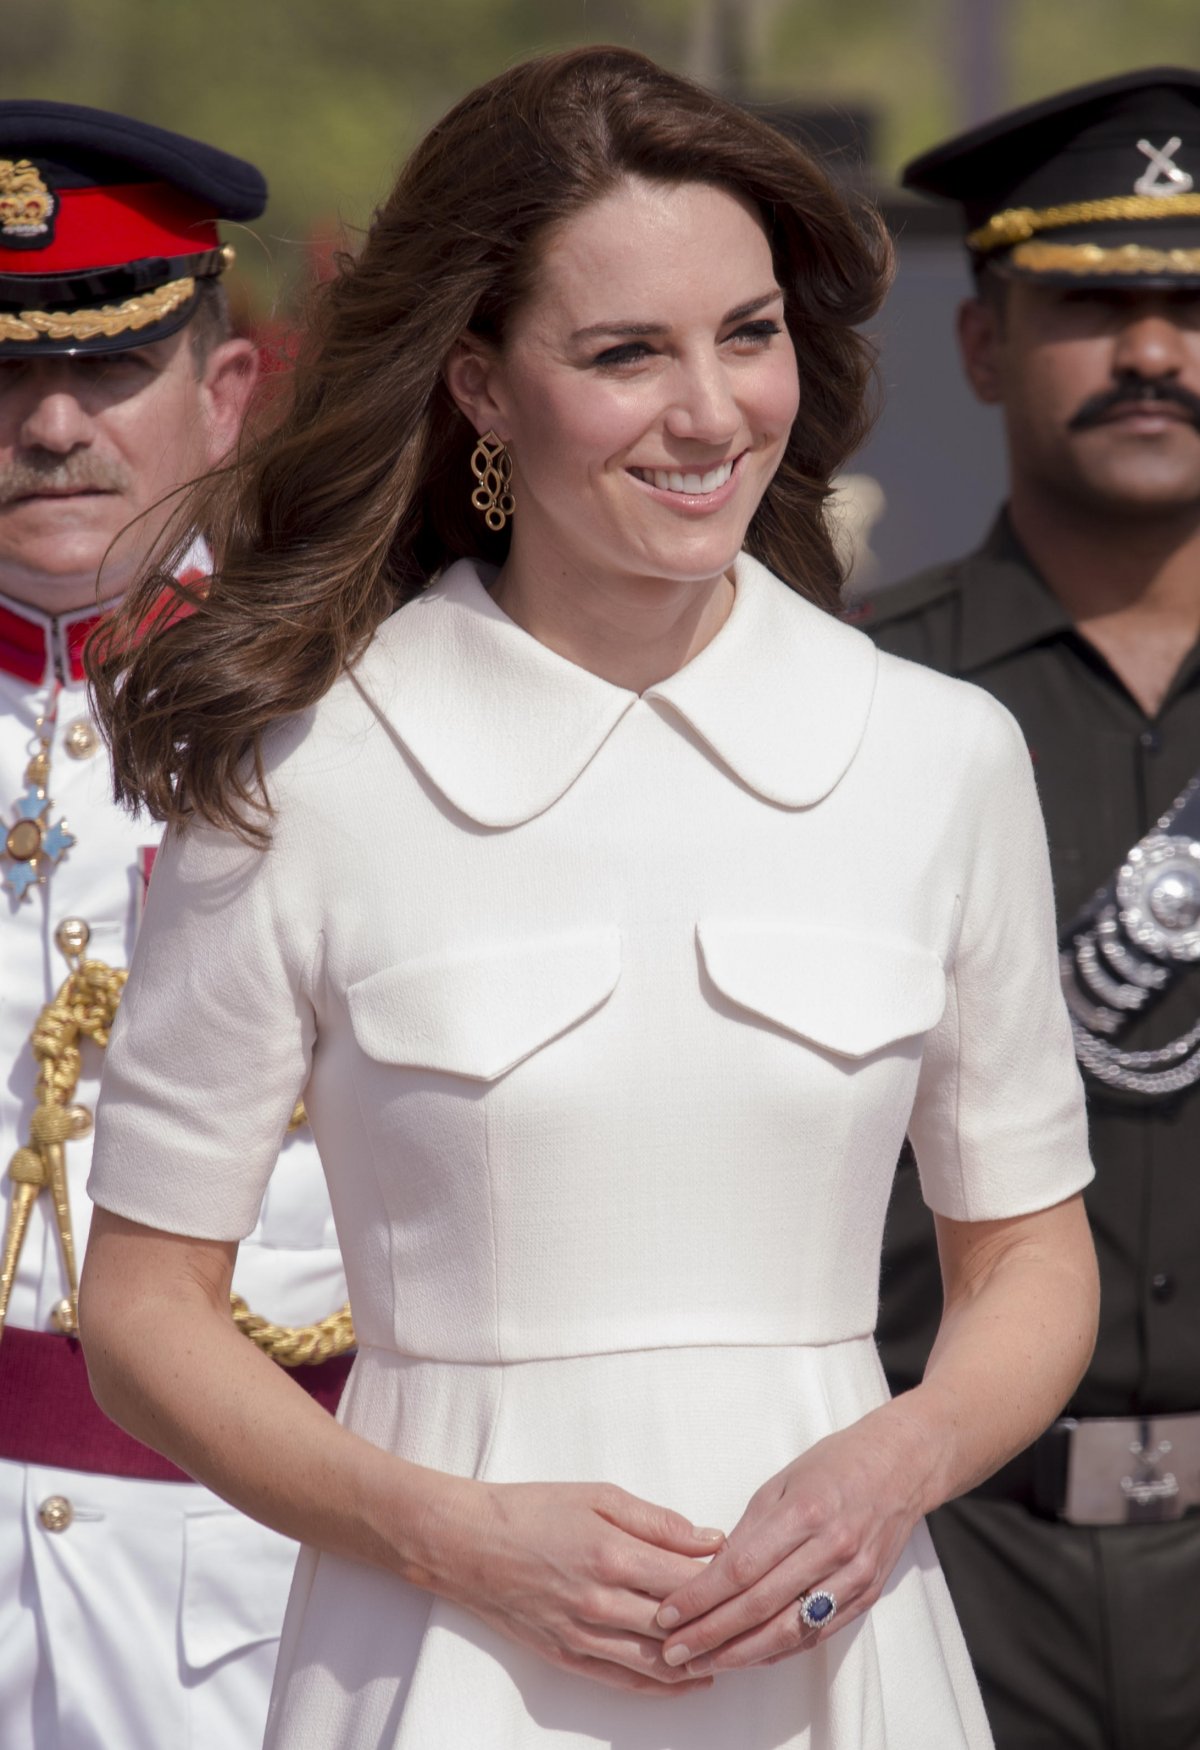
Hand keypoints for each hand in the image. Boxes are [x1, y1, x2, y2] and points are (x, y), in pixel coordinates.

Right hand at [439, 1479, 724, 1694]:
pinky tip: (689, 1679)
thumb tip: (708, 1539)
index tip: (749, 1576)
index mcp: (613, 1554)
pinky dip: (662, 1686)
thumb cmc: (532, 1509)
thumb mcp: (597, 1495)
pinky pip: (624, 1681)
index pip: (688, 1581)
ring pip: (657, 1663)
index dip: (724, 1583)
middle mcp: (601, 1602)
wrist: (467, 1543)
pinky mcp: (567, 1657)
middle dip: (720, 1625)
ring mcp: (583, 1635)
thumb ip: (657, 1521)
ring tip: (732, 1654)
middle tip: (752, 1619)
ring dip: (699, 1663)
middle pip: (679, 1625)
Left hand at [653, 1406, 931, 1674]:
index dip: (700, 1597)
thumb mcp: (782, 1482)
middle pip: (759, 1606)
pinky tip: (747, 1657)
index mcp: (804, 1513)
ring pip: (787, 1630)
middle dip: (711, 1634)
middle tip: (673, 1650)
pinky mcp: (865, 1597)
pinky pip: (815, 1635)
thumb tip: (712, 1571)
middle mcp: (831, 1549)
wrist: (900, 1466)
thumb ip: (749, 1530)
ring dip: (739, 1654)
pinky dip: (777, 1651)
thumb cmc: (834, 1465)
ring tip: (702, 1662)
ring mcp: (852, 1578)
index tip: (668, 1613)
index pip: (741, 1569)